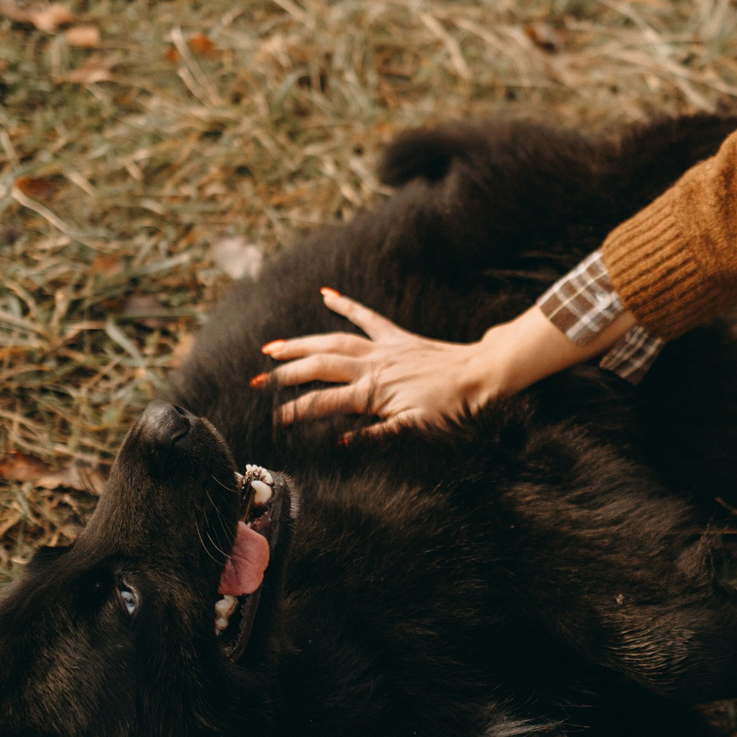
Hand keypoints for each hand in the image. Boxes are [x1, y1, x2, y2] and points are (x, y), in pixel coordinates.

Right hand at [258, 289, 506, 438]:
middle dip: (286, 373)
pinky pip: (367, 318)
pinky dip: (346, 305)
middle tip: (256, 380)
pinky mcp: (396, 337)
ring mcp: (383, 348)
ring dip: (301, 343)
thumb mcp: (415, 430)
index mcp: (373, 393)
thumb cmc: (450, 408)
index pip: (323, 402)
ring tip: (273, 346)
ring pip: (333, 341)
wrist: (480, 376)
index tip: (274, 418)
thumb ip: (377, 435)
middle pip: (319, 366)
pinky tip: (326, 295)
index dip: (296, 410)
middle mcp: (372, 366)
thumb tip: (341, 441)